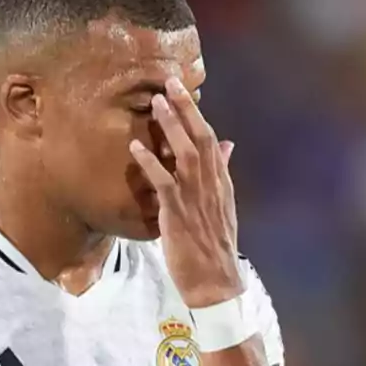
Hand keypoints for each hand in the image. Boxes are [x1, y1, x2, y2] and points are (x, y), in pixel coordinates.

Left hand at [129, 77, 242, 308]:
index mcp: (221, 183)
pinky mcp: (178, 214)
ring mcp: (196, 199)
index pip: (211, 140)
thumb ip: (222, 173)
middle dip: (185, 109)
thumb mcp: (223, 206)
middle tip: (169, 83)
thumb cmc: (213, 247)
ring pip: (186, 154)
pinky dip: (151, 163)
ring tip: (155, 104)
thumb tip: (228, 144)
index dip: (196, 114)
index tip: (182, 91)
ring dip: (170, 127)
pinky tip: (137, 148)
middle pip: (201, 139)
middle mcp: (211, 186)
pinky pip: (165, 183)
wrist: (215, 283)